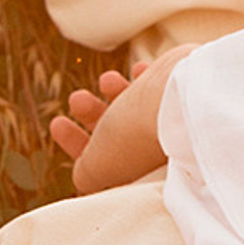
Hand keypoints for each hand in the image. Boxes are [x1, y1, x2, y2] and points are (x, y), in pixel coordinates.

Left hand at [47, 48, 187, 193]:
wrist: (182, 96)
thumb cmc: (138, 133)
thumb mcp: (97, 162)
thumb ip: (86, 172)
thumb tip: (84, 172)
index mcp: (142, 175)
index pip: (106, 168)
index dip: (76, 146)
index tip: (57, 123)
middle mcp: (160, 153)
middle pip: (118, 135)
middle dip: (91, 114)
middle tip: (78, 99)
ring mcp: (174, 124)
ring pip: (137, 109)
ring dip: (114, 91)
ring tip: (107, 80)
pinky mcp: (185, 96)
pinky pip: (160, 87)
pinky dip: (145, 78)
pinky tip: (141, 70)